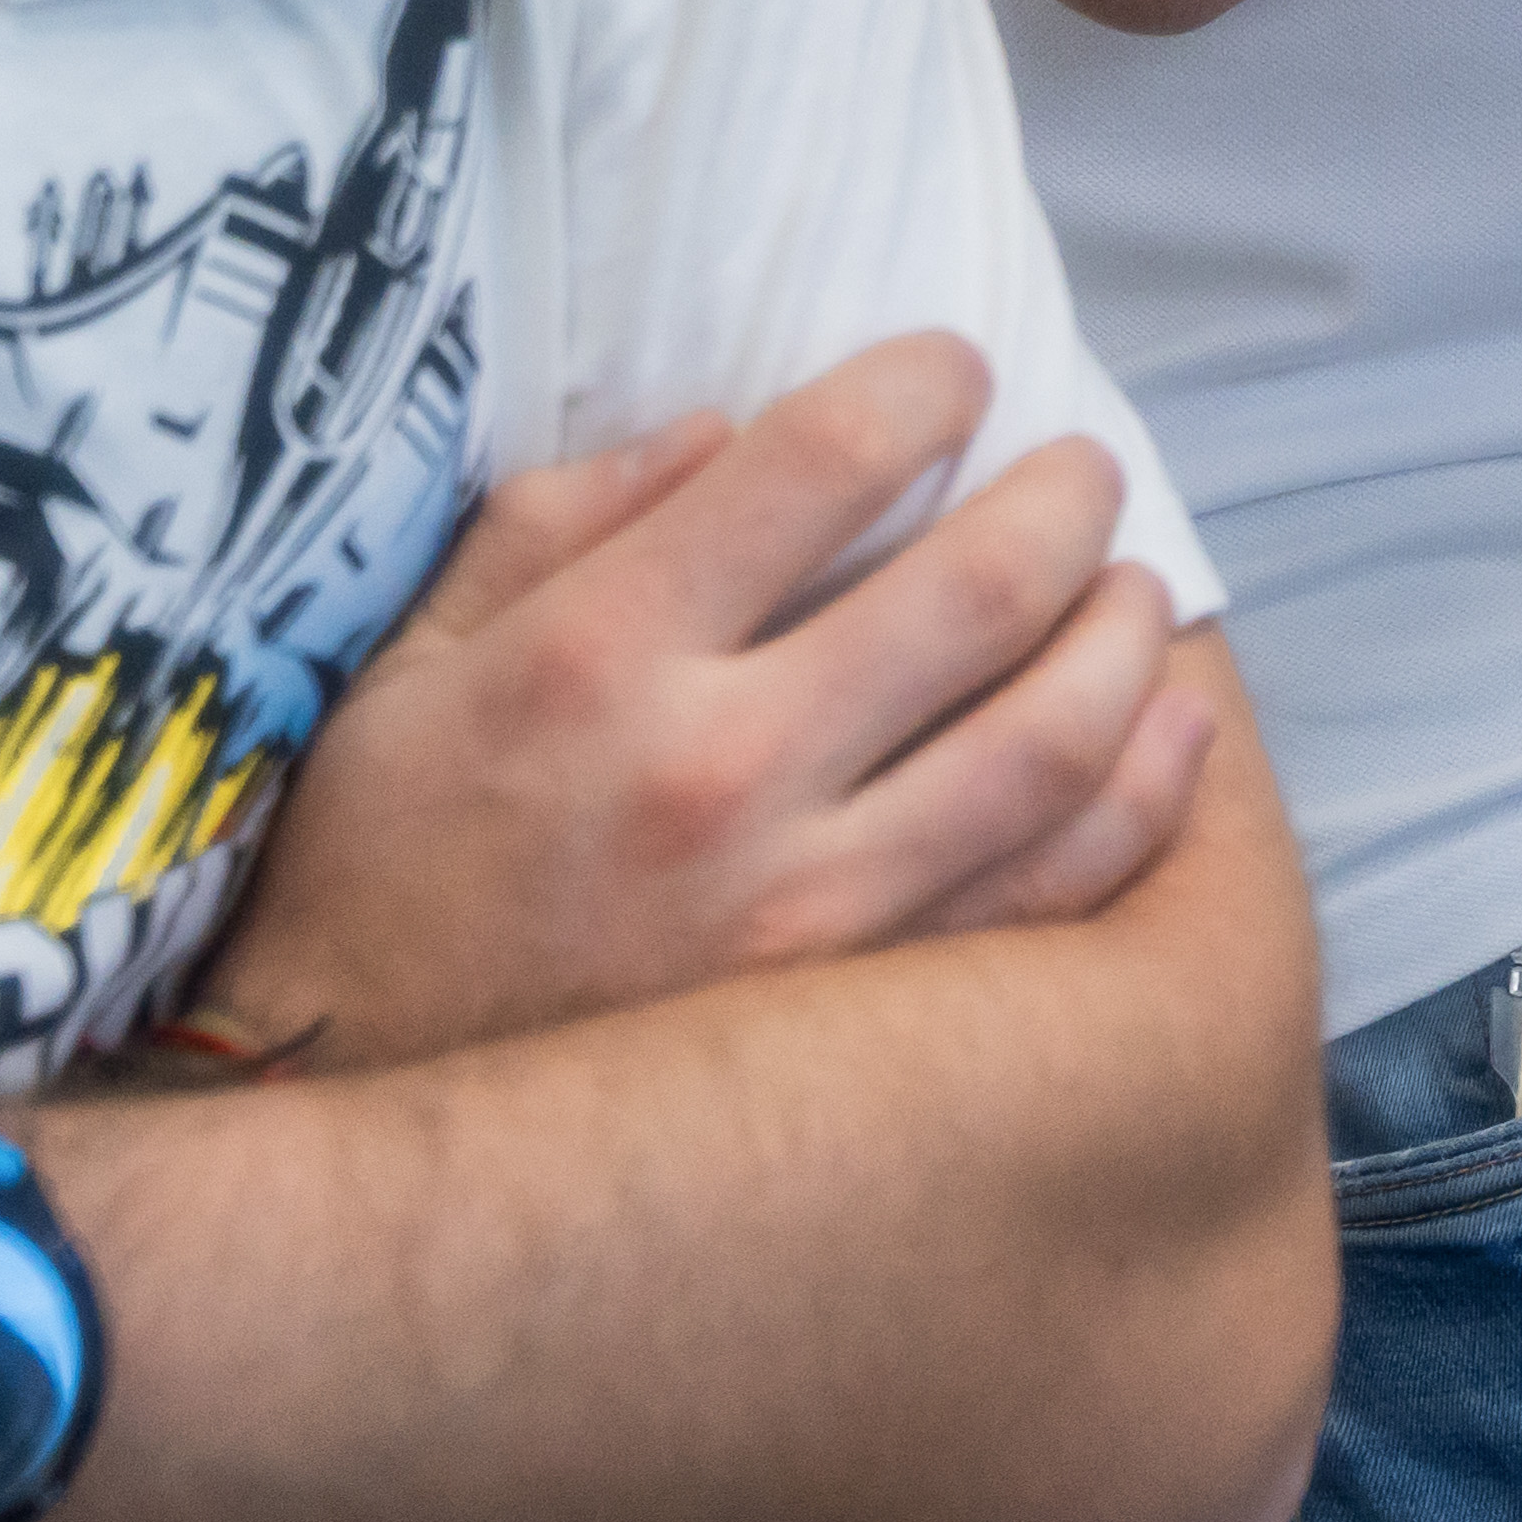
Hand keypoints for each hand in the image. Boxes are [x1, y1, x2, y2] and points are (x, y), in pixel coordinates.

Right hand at [188, 337, 1212, 1066]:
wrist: (348, 1144)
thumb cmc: (375, 880)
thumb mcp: (408, 674)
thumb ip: (554, 526)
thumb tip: (721, 429)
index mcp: (600, 660)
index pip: (821, 463)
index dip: (920, 387)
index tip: (954, 376)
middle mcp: (719, 776)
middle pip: (978, 592)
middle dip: (1063, 501)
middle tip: (1081, 475)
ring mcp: (807, 912)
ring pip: (1054, 739)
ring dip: (1128, 637)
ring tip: (1134, 589)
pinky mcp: (864, 1022)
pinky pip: (1058, 893)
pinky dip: (1147, 795)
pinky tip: (1173, 729)